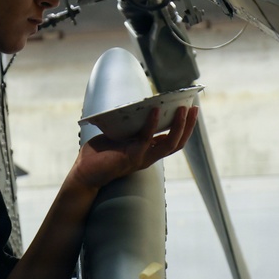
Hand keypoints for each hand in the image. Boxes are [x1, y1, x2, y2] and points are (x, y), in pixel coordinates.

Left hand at [70, 105, 198, 190]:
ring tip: (182, 109)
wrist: (84, 173)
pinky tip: (155, 111)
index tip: (191, 110)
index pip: (173, 141)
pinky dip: (152, 124)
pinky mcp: (130, 157)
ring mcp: (141, 158)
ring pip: (168, 144)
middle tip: (194, 108)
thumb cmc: (100, 154)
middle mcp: (149, 157)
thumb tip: (138, 104)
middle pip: (177, 143)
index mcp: (148, 152)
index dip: (185, 128)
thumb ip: (131, 126)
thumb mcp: (120, 136)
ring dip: (178, 127)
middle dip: (188, 126)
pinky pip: (145, 139)